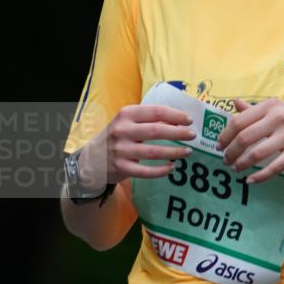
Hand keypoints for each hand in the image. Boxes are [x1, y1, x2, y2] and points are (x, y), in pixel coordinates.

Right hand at [78, 104, 195, 186]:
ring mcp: (121, 150)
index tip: (189, 120)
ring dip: (174, 152)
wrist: (91, 158)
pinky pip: (146, 171)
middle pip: (156, 131)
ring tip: (187, 152)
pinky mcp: (121, 168)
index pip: (155, 112)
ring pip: (154, 152)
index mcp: (126, 114)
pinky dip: (161, 170)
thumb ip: (147, 120)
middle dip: (178, 133)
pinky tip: (172, 167)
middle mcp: (122, 130)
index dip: (175, 116)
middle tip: (192, 136)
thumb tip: (178, 121)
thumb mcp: (127, 122)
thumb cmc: (117, 137)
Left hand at [215, 97, 283, 184]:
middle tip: (225, 161)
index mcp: (271, 106)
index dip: (225, 135)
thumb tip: (234, 104)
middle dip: (230, 152)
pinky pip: (274, 167)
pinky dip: (259, 176)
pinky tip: (251, 180)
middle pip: (243, 137)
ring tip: (236, 169)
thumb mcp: (282, 108)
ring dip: (241, 164)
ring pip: (256, 153)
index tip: (219, 145)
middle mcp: (278, 118)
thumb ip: (256, 109)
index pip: (238, 120)